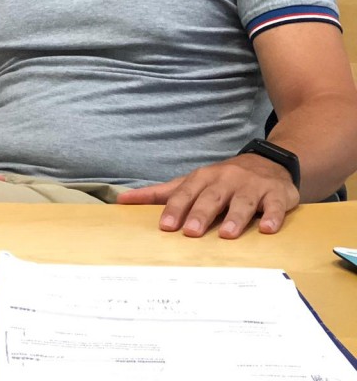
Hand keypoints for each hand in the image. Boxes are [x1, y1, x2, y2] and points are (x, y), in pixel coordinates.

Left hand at [116, 155, 299, 238]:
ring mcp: (252, 186)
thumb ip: (160, 194)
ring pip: (243, 201)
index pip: (186, 193)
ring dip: (235, 217)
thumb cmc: (223, 180)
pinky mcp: (277, 194)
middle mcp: (226, 180)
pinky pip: (275, 206)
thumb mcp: (192, 182)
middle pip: (211, 197)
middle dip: (200, 213)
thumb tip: (121, 201)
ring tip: (227, 235)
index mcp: (204, 178)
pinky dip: (272, 216)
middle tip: (191, 232)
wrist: (268, 162)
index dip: (176, 209)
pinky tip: (267, 229)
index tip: (166, 226)